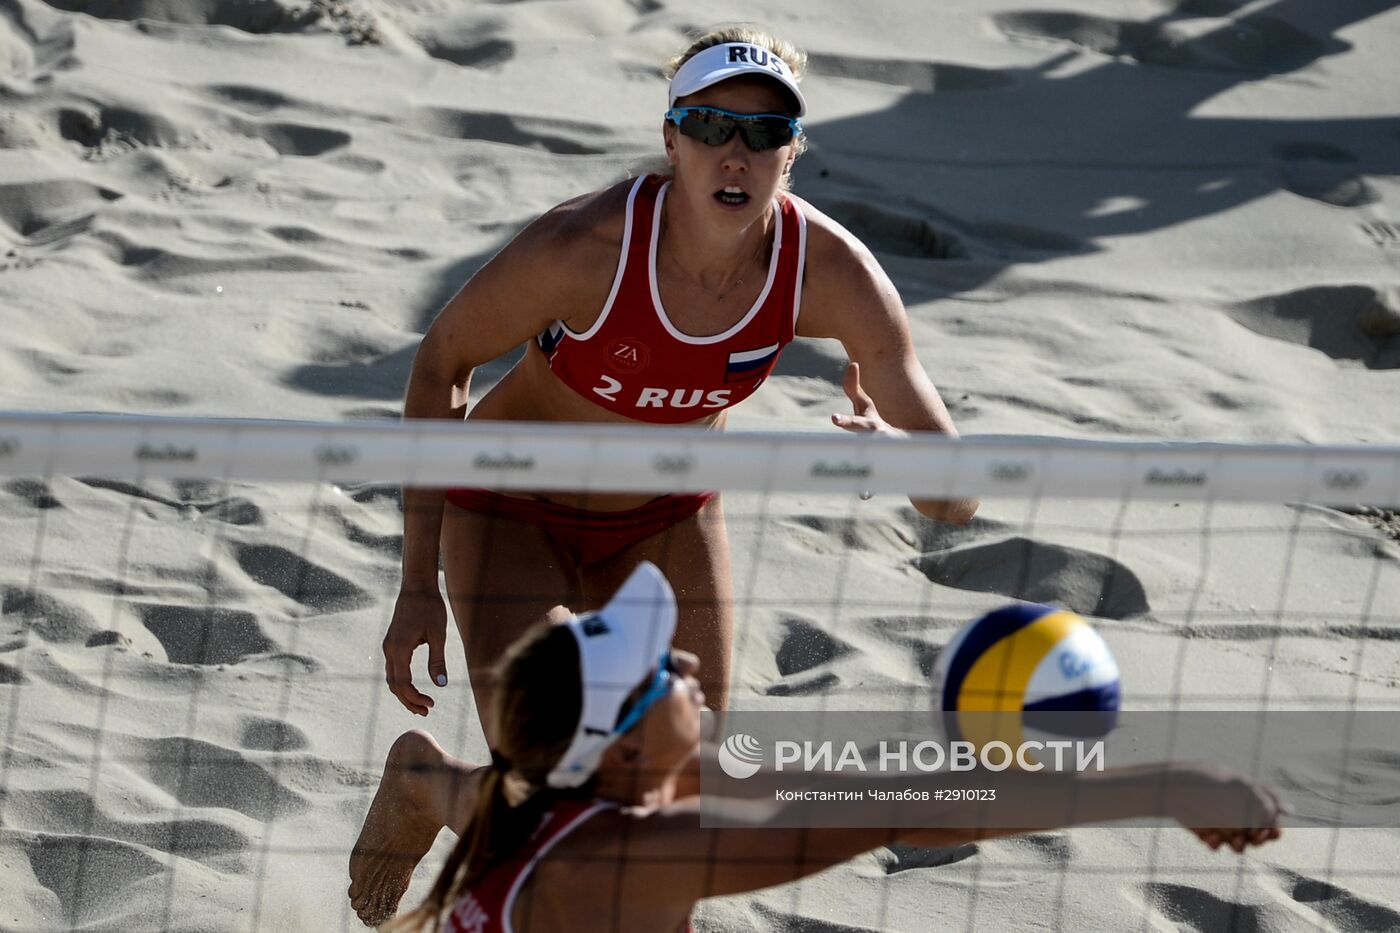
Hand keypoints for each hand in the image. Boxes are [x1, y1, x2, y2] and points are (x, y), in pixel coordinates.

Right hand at [383, 586, 449, 716]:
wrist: (417, 586)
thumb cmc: (430, 607)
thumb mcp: (438, 634)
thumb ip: (438, 660)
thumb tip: (441, 685)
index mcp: (399, 648)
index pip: (402, 683)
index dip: (415, 697)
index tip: (431, 704)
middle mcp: (390, 650)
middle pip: (394, 685)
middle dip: (409, 700)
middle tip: (426, 712)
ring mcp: (389, 647)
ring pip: (392, 678)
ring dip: (404, 693)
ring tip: (421, 705)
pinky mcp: (392, 643)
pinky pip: (393, 669)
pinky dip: (402, 682)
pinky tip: (414, 688)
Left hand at [832, 361, 978, 523]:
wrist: (916, 450)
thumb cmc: (881, 427)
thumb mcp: (868, 411)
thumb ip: (855, 390)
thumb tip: (851, 364)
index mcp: (872, 424)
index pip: (859, 414)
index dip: (848, 411)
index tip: (833, 417)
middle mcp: (879, 437)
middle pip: (864, 429)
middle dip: (850, 423)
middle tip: (835, 419)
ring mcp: (885, 455)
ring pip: (872, 458)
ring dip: (864, 463)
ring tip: (852, 469)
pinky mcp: (886, 471)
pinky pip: (876, 483)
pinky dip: (869, 488)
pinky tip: (863, 495)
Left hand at [1167, 763, 1286, 852]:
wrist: (1166, 788)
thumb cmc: (1204, 784)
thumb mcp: (1238, 789)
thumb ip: (1264, 801)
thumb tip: (1289, 810)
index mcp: (1245, 792)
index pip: (1269, 812)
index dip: (1274, 825)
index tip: (1271, 832)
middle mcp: (1234, 807)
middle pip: (1257, 831)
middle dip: (1258, 838)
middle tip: (1250, 838)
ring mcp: (1219, 819)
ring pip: (1238, 841)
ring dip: (1238, 845)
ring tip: (1231, 843)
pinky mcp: (1204, 829)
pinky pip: (1216, 843)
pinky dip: (1214, 843)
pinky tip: (1207, 839)